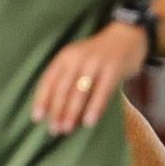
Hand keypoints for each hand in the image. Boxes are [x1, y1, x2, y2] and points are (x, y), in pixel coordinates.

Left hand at [32, 22, 149, 135]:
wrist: (127, 36)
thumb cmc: (100, 55)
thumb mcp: (79, 59)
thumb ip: (68, 77)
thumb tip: (57, 109)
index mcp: (66, 57)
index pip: (49, 80)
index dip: (42, 99)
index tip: (37, 118)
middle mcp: (78, 58)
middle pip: (63, 88)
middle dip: (57, 110)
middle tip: (54, 129)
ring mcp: (96, 63)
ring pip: (79, 91)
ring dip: (71, 112)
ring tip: (67, 129)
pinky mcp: (113, 69)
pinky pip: (102, 91)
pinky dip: (95, 107)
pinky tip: (89, 121)